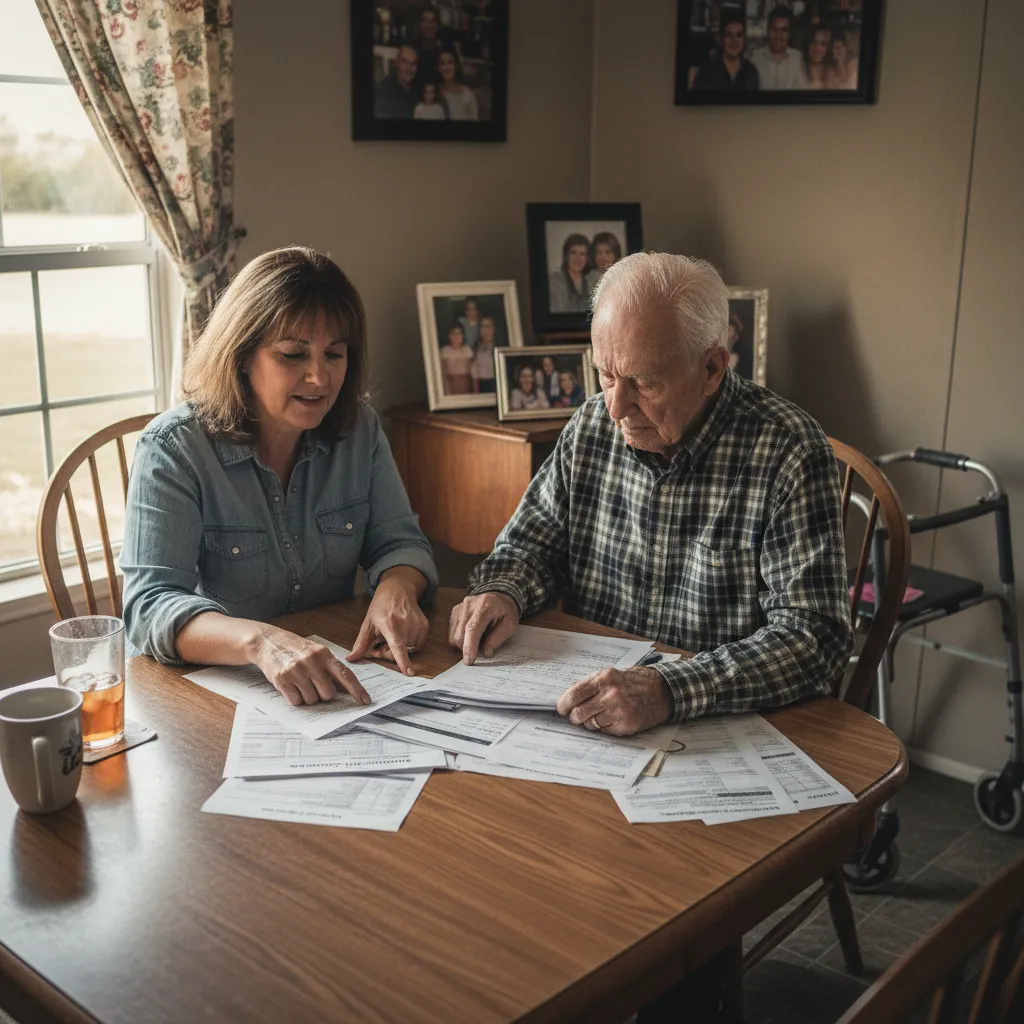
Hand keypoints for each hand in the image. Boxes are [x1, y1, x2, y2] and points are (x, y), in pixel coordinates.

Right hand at [253, 627, 369, 706]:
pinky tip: (291, 686)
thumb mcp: (316, 652)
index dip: (357, 690)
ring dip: (308, 697)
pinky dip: (295, 698)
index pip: (345, 675)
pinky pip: (296, 701)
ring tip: (300, 683)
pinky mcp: (282, 680)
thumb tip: (345, 689)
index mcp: (324, 654)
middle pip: (328, 694)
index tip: (365, 701)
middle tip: (315, 686)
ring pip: (312, 700)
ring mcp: (296, 671)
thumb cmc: (295, 648)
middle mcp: (311, 662)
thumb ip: (330, 669)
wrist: (268, 642)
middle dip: (324, 695)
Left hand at [347, 574, 428, 676]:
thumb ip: (360, 644)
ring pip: (410, 650)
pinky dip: (409, 644)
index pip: (397, 646)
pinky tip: (403, 633)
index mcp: (389, 624)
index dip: (402, 660)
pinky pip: (417, 645)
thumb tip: (350, 659)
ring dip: (400, 648)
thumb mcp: (368, 624)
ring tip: (393, 635)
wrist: (398, 589)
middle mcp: (405, 624)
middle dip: (389, 653)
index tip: (409, 672)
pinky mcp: (425, 626)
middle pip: (400, 652)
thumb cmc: (381, 606)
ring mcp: (417, 625)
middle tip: (381, 644)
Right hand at [448, 592, 519, 663]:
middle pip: (460, 635)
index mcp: (485, 606)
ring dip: (464, 644)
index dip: (469, 646)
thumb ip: (498, 638)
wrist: (498, 596)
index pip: (473, 628)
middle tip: (481, 649)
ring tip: (478, 639)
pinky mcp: (454, 612)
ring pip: (454, 635)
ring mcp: (460, 608)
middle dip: (468, 649)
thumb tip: (485, 652)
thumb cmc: (505, 611)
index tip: (469, 661)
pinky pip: (452, 632)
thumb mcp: (510, 625)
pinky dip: (461, 639)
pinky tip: (471, 635)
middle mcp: (469, 605)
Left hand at [556, 667, 672, 735]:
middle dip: (575, 716)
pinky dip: (604, 726)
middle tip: (577, 715)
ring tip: (601, 713)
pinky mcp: (626, 726)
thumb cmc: (634, 682)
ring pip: (590, 724)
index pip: (574, 694)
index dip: (563, 704)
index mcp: (604, 678)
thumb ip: (590, 685)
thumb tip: (568, 700)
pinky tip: (613, 718)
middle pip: (579, 714)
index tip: (561, 709)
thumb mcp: (611, 675)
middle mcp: (611, 695)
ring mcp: (619, 711)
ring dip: (591, 721)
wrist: (662, 691)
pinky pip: (604, 731)